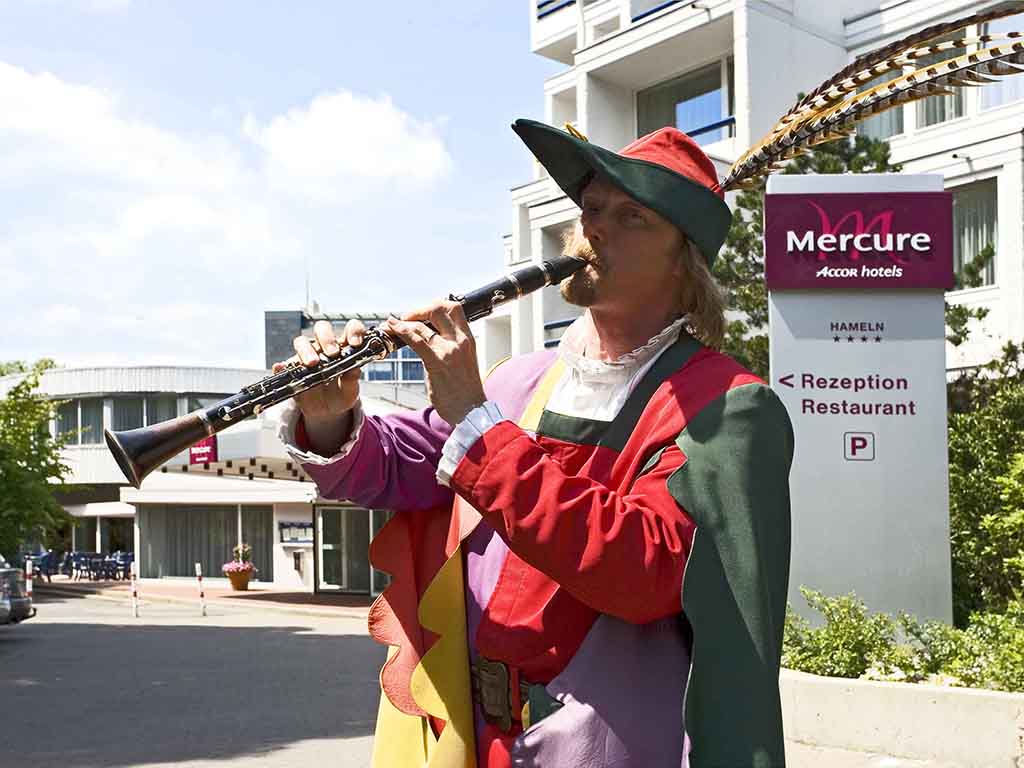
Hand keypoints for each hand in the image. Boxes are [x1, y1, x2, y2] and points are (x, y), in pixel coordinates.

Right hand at [272, 319, 363, 453]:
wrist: (328, 411)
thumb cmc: (342, 394)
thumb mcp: (350, 390)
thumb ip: (352, 379)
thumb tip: (355, 369)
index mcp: (343, 348)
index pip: (349, 329)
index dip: (353, 330)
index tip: (355, 343)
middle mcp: (323, 347)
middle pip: (322, 329)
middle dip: (327, 338)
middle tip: (333, 354)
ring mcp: (306, 357)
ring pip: (301, 342)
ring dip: (306, 350)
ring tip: (312, 363)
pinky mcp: (292, 371)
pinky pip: (282, 365)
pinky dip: (280, 365)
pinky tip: (280, 368)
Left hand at [384, 301, 485, 426]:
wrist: (471, 411)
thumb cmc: (466, 390)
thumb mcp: (463, 361)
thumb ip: (449, 347)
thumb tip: (430, 339)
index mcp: (467, 339)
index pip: (454, 308)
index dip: (434, 305)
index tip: (422, 313)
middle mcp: (460, 341)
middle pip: (438, 309)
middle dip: (418, 310)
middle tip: (406, 317)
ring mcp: (448, 351)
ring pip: (422, 325)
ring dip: (403, 323)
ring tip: (391, 324)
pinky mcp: (437, 363)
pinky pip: (417, 342)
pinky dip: (402, 332)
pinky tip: (393, 329)